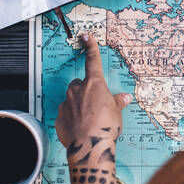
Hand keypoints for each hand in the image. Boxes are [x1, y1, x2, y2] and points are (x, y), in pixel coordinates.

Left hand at [55, 34, 131, 163]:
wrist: (90, 146)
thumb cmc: (106, 126)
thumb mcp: (117, 112)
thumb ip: (118, 102)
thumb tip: (124, 98)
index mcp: (94, 84)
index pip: (92, 60)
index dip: (90, 47)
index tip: (86, 37)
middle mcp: (77, 90)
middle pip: (78, 83)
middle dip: (84, 90)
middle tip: (94, 103)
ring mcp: (66, 103)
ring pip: (70, 99)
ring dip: (77, 104)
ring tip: (88, 119)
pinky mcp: (59, 117)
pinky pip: (65, 114)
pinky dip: (71, 118)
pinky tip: (80, 128)